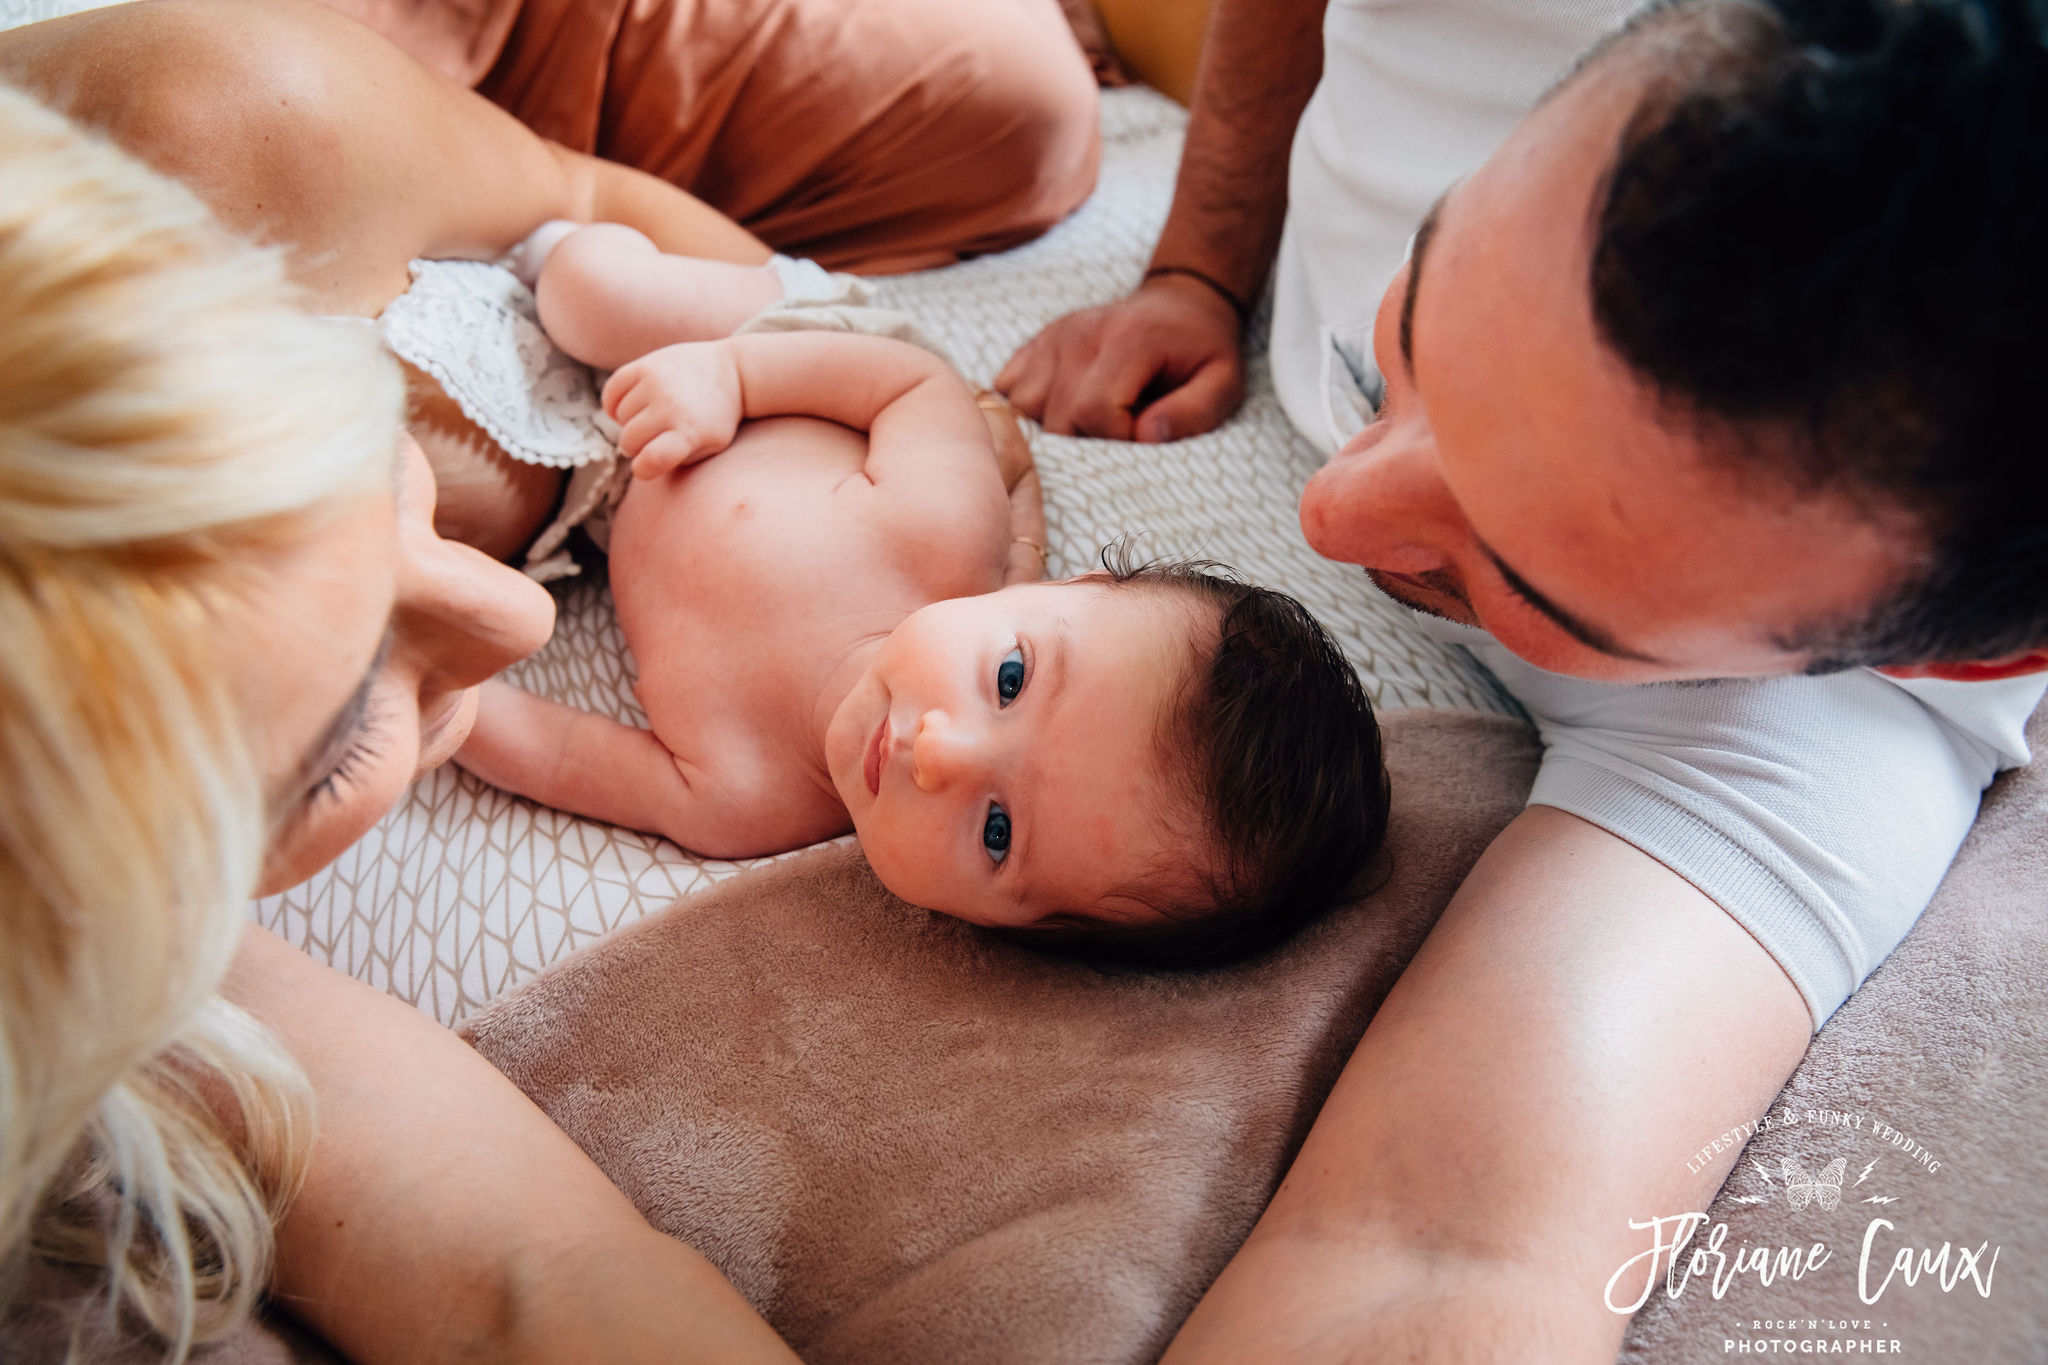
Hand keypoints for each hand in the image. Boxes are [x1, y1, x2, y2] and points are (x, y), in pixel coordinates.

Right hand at [602, 341, 744, 477]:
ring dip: (631, 422)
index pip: (652, 458)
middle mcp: (671, 406)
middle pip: (629, 440)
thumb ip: (677, 459)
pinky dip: (614, 404)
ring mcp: (656, 382)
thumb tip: (640, 461)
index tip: (646, 467)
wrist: (733, 373)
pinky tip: (631, 406)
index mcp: (691, 432)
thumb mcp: (710, 447)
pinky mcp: (645, 364)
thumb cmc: (718, 419)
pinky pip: (611, 391)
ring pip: (620, 416)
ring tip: (652, 418)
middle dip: (636, 447)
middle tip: (653, 440)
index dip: (643, 468)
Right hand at [996, 274, 1244, 441]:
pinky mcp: (1038, 343)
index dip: (1115, 441)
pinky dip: (1027, 411)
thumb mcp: (1224, 384)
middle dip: (1085, 444)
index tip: (1141, 438)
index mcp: (1127, 341)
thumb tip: (1145, 436)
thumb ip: (1193, 413)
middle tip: (1119, 436)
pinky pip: (1007, 389)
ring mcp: (1053, 337)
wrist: (1182, 302)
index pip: (1093, 411)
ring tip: (1091, 426)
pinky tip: (1061, 412)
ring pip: (1022, 408)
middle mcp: (1080, 335)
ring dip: (1053, 430)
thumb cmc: (1204, 352)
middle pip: (1055, 418)